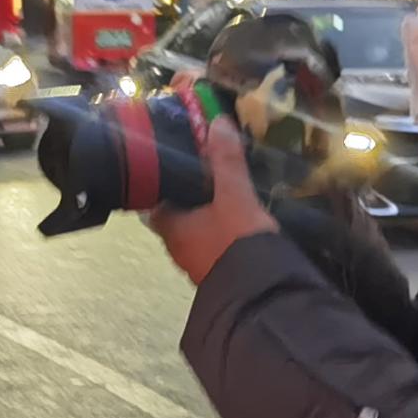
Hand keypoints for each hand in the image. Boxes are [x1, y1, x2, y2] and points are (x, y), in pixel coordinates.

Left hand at [148, 107, 274, 289]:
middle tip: (205, 173)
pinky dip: (221, 231)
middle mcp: (178, 248)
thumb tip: (217, 123)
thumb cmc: (238, 242)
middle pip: (175, 216)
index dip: (160, 183)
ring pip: (196, 231)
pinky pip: (214, 245)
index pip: (153, 202)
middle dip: (188, 197)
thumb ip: (227, 161)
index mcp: (171, 228)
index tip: (174, 165)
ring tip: (225, 193)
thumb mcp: (235, 195)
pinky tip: (239, 220)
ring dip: (205, 216)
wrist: (264, 295)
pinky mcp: (220, 273)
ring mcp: (198, 264)